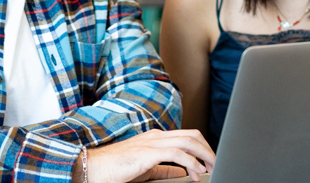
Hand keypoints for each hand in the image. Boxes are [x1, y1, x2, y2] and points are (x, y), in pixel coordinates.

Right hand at [77, 129, 215, 182]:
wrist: (93, 168)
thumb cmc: (116, 169)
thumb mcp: (146, 170)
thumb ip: (165, 169)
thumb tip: (183, 172)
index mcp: (155, 138)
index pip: (187, 137)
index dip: (203, 148)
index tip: (211, 162)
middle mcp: (156, 136)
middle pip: (192, 136)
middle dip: (208, 149)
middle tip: (217, 164)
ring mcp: (152, 142)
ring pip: (188, 141)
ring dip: (204, 155)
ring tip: (212, 168)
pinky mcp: (147, 153)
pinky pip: (176, 154)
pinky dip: (191, 162)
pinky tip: (196, 172)